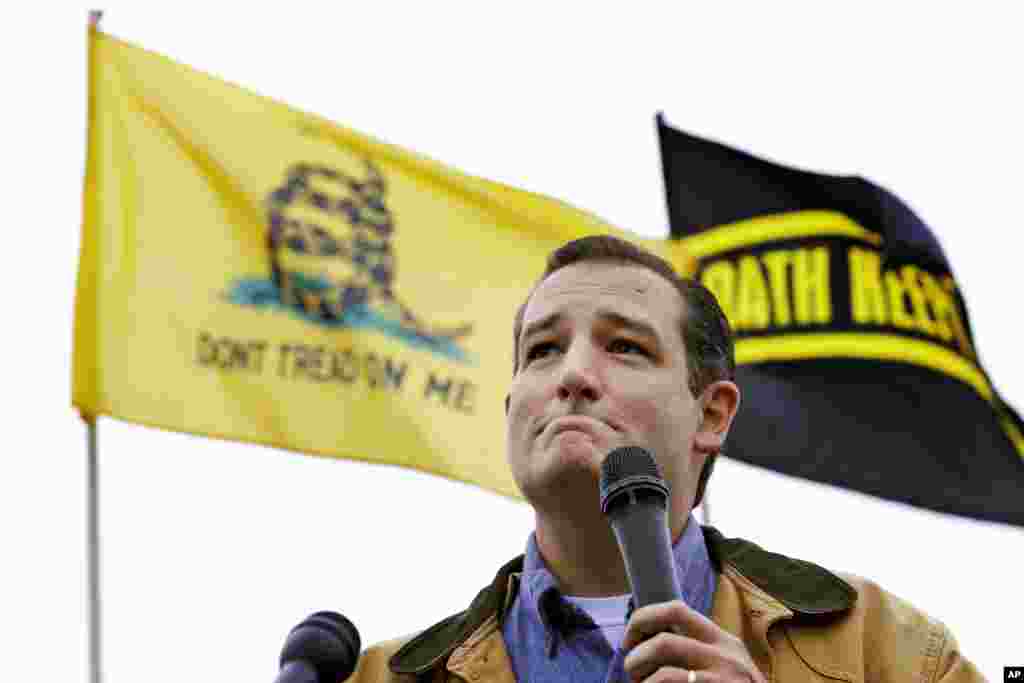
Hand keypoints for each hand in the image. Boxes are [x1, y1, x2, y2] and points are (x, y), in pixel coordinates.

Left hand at [622, 600, 765, 682]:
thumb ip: (697, 647)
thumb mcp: (726, 662)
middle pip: (663, 642)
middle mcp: (724, 656)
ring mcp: (721, 681)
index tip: (630, 639)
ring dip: (643, 681)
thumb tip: (647, 637)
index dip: (643, 619)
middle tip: (632, 671)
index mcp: (723, 640)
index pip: (676, 609)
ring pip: (664, 674)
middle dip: (636, 656)